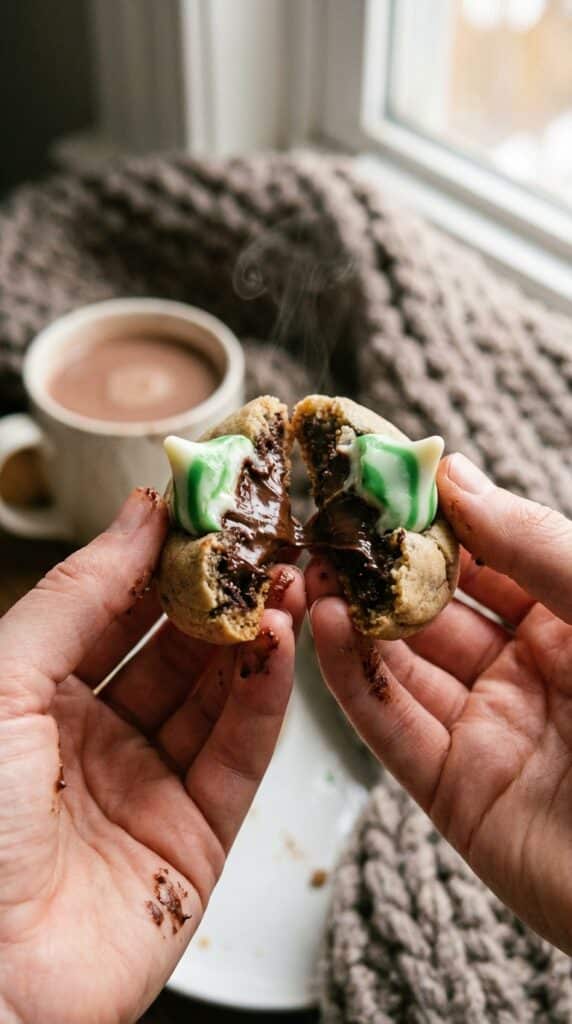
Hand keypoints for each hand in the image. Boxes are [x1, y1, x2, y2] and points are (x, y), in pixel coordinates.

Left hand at [0, 488, 302, 1023]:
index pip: (113, 609)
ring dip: (252, 636)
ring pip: (214, 694)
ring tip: (284, 582)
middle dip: (217, 593)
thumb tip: (138, 516)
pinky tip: (277, 645)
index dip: (158, 558)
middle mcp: (94, 738)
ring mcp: (147, 787)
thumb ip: (79, 596)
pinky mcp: (195, 840)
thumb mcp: (4, 684)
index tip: (204, 509)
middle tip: (260, 541)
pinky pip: (238, 754)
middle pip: (172, 647)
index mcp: (37, 699)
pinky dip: (264, 697)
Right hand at [308, 453, 571, 952]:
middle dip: (376, 565)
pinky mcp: (456, 791)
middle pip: (431, 606)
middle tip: (323, 521)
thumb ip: (532, 545)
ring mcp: (487, 730)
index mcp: (568, 620)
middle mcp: (523, 670)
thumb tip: (453, 474)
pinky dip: (351, 679)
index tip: (374, 474)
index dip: (431, 515)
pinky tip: (323, 627)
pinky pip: (392, 727)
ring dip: (350, 616)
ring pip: (401, 663)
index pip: (483, 555)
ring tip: (310, 567)